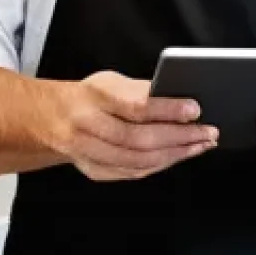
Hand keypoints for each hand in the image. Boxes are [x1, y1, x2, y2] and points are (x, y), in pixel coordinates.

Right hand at [51, 71, 217, 181]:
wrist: (48, 120)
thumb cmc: (87, 97)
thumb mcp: (110, 81)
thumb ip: (140, 90)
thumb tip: (178, 97)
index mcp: (94, 98)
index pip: (136, 107)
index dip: (167, 110)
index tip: (194, 109)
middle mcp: (89, 128)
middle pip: (141, 139)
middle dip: (180, 137)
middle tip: (207, 132)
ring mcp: (90, 154)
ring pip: (139, 161)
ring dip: (176, 154)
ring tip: (200, 145)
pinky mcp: (95, 171)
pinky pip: (133, 173)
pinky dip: (160, 165)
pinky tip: (178, 156)